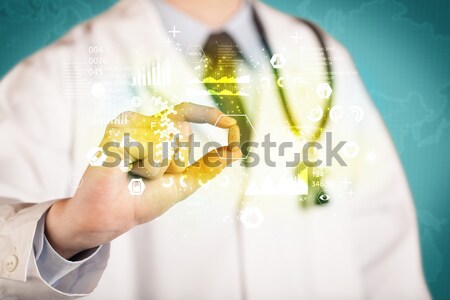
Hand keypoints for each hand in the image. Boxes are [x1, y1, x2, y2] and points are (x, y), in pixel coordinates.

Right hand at [45, 102, 240, 258]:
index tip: (232, 126)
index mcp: (155, 130)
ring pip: (170, 138)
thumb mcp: (185, 182)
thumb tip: (239, 152)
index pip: (185, 113)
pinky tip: (126, 170)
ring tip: (136, 174)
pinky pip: (154, 145)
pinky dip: (147, 167)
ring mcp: (129, 123)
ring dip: (159, 168)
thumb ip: (209, 165)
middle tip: (149, 175)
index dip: (209, 115)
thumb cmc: (142, 199)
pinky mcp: (117, 129)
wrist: (113, 216)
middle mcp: (142, 122)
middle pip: (183, 130)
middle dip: (176, 162)